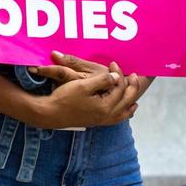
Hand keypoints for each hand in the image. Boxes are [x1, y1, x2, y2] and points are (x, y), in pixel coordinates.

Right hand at [24, 51, 141, 128]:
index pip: (119, 88)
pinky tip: (122, 110)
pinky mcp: (96, 122)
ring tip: (134, 98)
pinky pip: (115, 120)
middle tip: (133, 75)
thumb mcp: (84, 85)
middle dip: (131, 87)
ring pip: (123, 113)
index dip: (118, 74)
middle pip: (126, 101)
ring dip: (130, 103)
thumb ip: (102, 80)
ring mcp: (101, 120)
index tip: (113, 64)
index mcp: (105, 106)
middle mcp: (106, 116)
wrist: (50, 114)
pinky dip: (123, 114)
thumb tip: (116, 77)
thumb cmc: (65, 98)